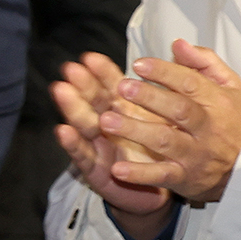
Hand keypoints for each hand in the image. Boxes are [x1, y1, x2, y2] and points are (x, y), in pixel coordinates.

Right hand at [51, 51, 174, 239]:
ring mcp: (100, 147)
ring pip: (85, 124)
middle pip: (94, 101)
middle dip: (83, 84)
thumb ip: (173, 85)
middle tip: (71, 68)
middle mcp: (108, 124)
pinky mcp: (96, 171)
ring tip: (62, 90)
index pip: (112, 86)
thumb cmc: (162, 147)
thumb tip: (179, 47)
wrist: (159, 191)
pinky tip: (64, 131)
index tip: (92, 57)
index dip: (103, 72)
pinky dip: (74, 144)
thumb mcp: (168, 116)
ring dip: (73, 108)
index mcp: (125, 110)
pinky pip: (85, 157)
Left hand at [98, 41, 240, 202]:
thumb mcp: (231, 87)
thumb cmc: (235, 122)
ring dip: (135, 131)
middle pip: (179, 110)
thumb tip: (177, 44)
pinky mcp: (187, 178)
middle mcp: (208, 128)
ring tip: (107, 120)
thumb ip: (205, 63)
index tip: (138, 64)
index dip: (164, 72)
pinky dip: (139, 175)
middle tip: (122, 86)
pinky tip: (117, 169)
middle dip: (149, 98)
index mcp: (218, 102)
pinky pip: (162, 176)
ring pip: (165, 141)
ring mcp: (197, 155)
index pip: (191, 83)